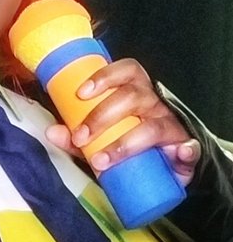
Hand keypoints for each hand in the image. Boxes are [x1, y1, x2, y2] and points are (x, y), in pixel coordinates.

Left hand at [46, 58, 199, 184]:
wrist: (166, 170)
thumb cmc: (129, 145)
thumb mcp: (100, 141)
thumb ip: (78, 139)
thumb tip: (52, 133)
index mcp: (134, 93)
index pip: (126, 71)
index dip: (105, 76)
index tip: (81, 93)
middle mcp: (153, 104)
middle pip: (131, 97)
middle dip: (101, 116)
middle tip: (80, 138)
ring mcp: (170, 126)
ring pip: (152, 126)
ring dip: (124, 143)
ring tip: (101, 161)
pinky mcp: (186, 150)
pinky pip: (189, 148)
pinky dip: (185, 151)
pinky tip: (177, 155)